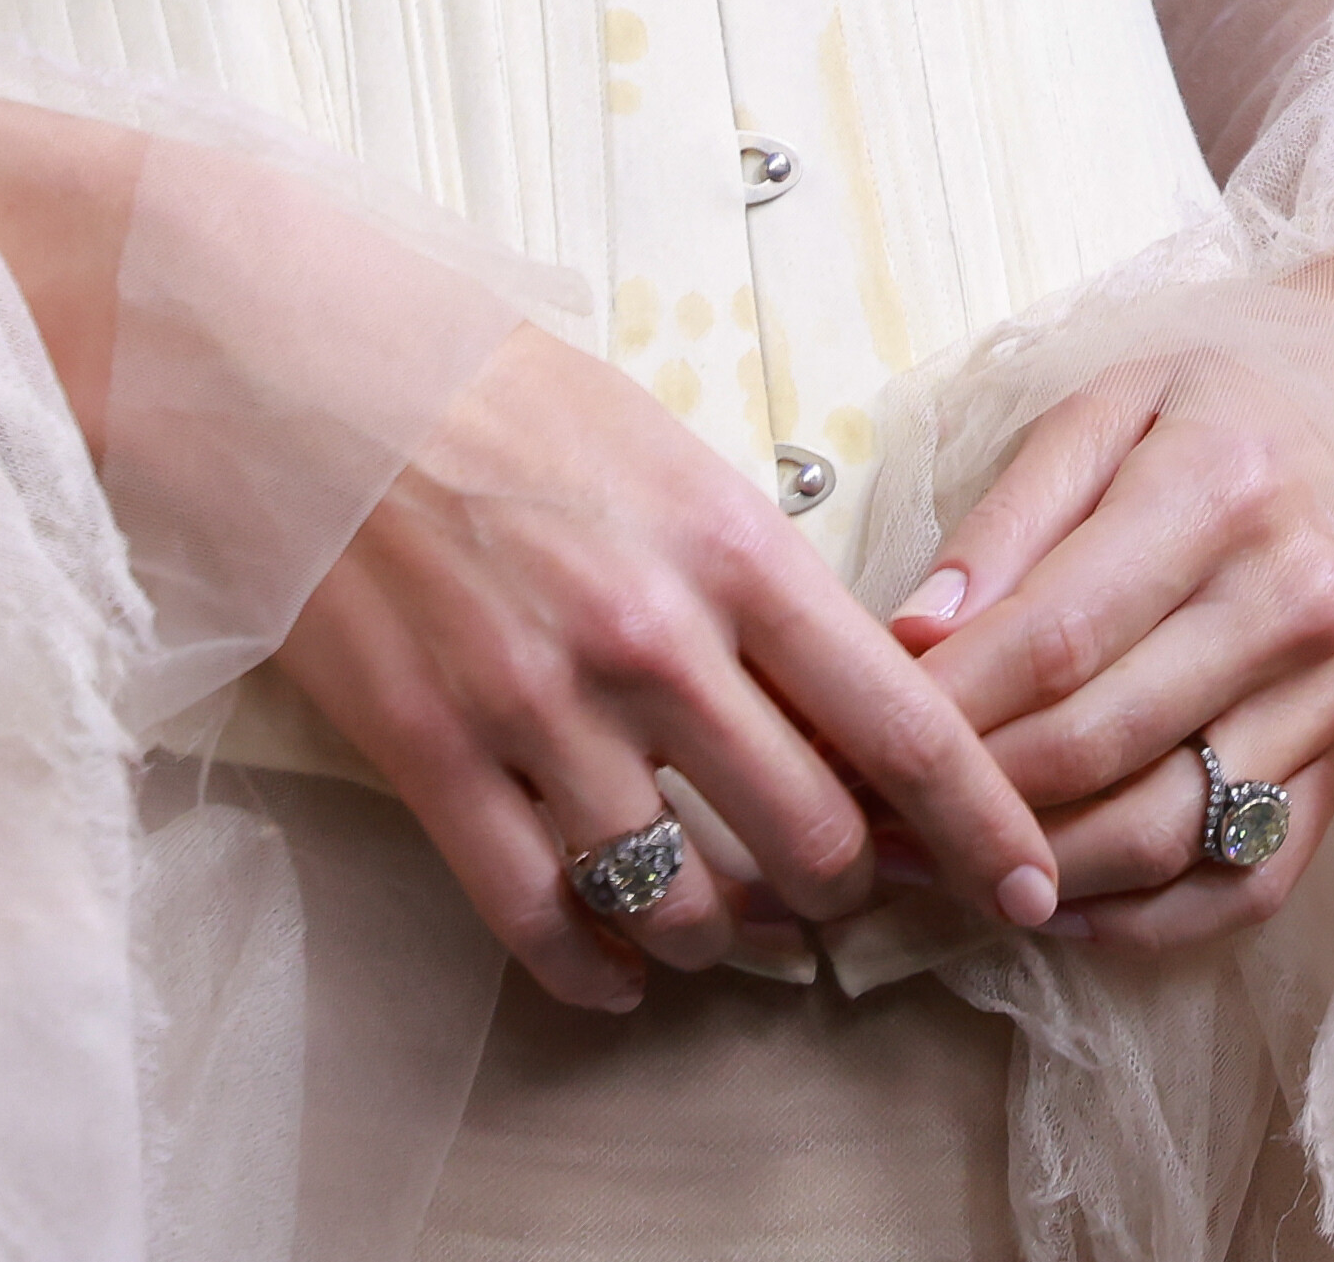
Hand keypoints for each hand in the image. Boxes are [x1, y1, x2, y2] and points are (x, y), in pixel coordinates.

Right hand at [276, 328, 1062, 1013]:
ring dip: (723, 936)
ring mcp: (533, 702)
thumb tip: (840, 704)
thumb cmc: (492, 392)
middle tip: (831, 887)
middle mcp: (646, 634)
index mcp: (724, 540)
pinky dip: (597, 970)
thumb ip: (752, 579)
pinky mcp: (429, 752)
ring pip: (685, 902)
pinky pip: (540, 917)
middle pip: (809, 840)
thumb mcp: (662, 452)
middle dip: (842, 889)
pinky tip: (615, 967)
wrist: (306, 362)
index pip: (899, 721)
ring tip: (722, 920)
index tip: (1027, 885)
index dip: (981, 826)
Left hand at [890, 317, 1333, 951]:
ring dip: (1036, 869)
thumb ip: (1005, 523)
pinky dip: (1136, 917)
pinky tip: (1047, 901)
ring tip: (934, 864)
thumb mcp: (1099, 411)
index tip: (856, 734)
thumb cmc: (1206, 410)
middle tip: (872, 816)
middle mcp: (1296, 604)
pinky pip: (1238, 885)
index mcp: (1221, 491)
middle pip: (1102, 744)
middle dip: (969, 793)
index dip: (948, 703)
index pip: (1057, 637)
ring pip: (1164, 834)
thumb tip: (913, 638)